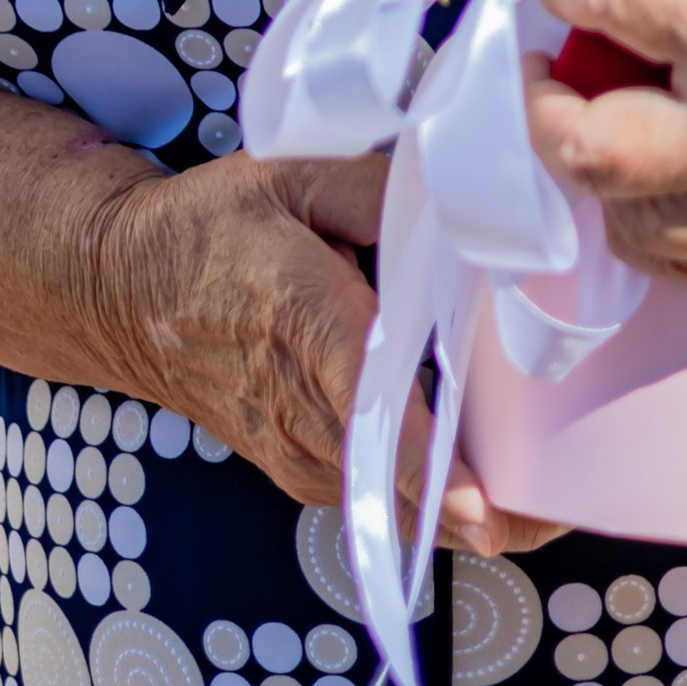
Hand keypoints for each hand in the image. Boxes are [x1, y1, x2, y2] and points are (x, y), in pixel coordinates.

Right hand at [95, 148, 559, 557]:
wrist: (120, 292)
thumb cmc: (214, 226)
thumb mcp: (289, 173)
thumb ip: (377, 190)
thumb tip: (457, 216)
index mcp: (301, 317)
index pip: (368, 398)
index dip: (424, 460)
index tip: (481, 509)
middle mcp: (296, 400)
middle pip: (393, 472)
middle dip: (478, 500)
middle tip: (566, 512)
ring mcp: (292, 445)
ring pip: (386, 500)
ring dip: (460, 512)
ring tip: (545, 511)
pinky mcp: (294, 467)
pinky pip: (369, 497)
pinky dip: (424, 503)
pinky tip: (482, 492)